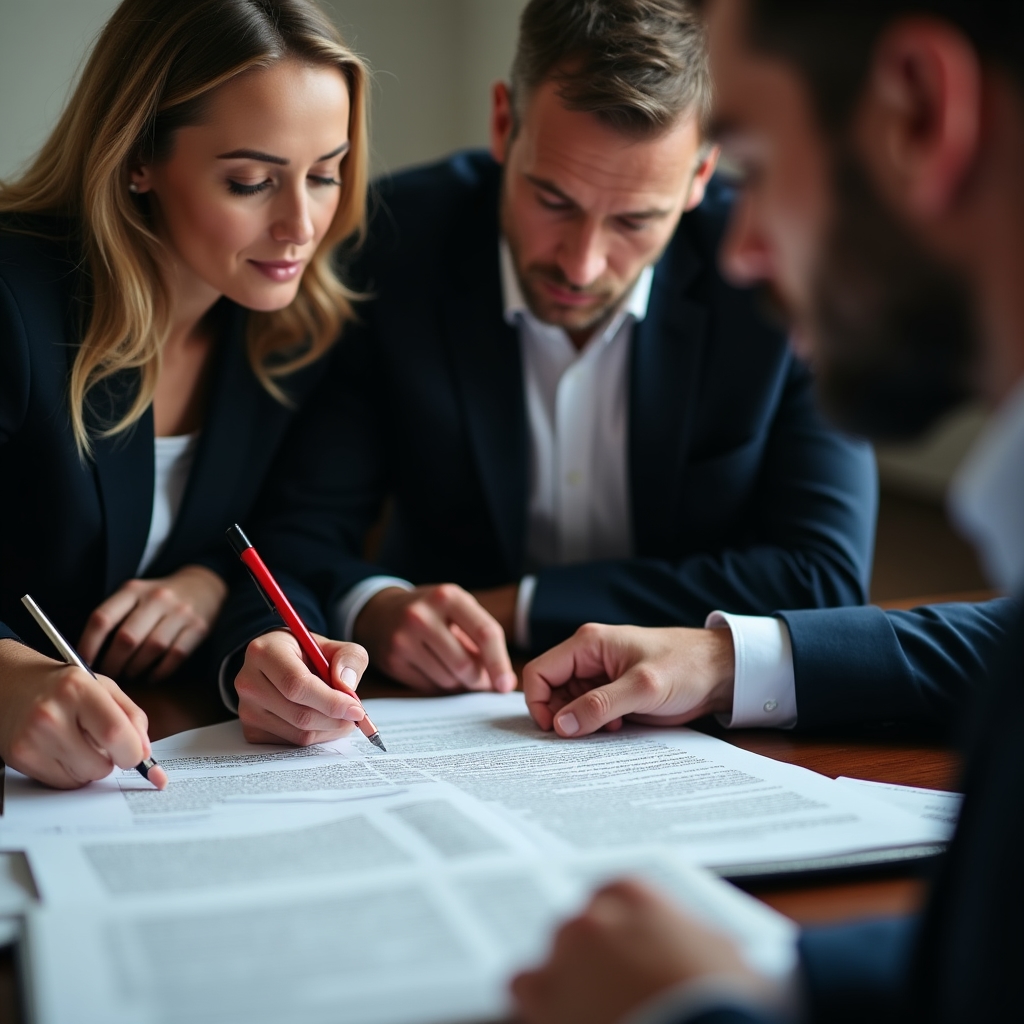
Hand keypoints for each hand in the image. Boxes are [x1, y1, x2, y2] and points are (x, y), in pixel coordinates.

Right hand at [0, 638, 161, 789]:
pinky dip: (71, 772)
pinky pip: (63, 783)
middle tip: (101, 740)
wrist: (12, 685)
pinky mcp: (20, 758)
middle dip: (112, 760)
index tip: (137, 753)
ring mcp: (31, 739)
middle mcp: (51, 714)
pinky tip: (63, 749)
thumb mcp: (104, 687)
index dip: (133, 752)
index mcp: (78, 688)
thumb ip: (132, 717)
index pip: (115, 733)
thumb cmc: (64, 686)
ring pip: (83, 778)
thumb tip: (146, 753)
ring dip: (91, 766)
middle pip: (100, 765)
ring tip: (78, 740)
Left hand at [79, 565, 227, 680]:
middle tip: (108, 675)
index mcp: (134, 590)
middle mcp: (157, 598)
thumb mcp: (135, 596)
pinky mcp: (199, 627)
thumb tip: (87, 655)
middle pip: (126, 638)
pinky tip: (152, 675)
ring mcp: (180, 612)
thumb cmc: (159, 599)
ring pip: (151, 648)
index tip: (82, 664)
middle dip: (113, 663)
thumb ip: (114, 617)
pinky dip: (160, 671)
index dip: (88, 645)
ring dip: (136, 668)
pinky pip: (175, 655)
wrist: (205, 585)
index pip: (102, 618)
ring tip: (130, 674)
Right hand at [235, 629, 369, 744]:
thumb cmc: (308, 654)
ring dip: (329, 729)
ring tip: (340, 715)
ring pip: (298, 733)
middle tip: (355, 716)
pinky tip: (322, 721)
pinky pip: (291, 744)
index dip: (330, 701)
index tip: (356, 709)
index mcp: (264, 652)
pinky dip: (316, 737)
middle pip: (298, 714)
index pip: (297, 684)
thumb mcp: (334, 646)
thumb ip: (349, 658)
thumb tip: (346, 685)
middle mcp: (248, 681)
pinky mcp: (251, 730)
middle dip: (335, 719)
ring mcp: (246, 709)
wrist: (281, 664)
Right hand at [353, 584, 516, 693]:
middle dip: (478, 680)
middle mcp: (422, 615)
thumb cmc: (432, 613)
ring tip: (453, 668)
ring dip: (458, 684)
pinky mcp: (392, 660)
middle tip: (481, 681)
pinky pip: (428, 688)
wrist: (381, 612)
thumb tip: (501, 681)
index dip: (499, 663)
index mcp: (448, 596)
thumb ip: (481, 638)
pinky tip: (434, 670)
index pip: (485, 633)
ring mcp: (403, 638)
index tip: (507, 685)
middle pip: (465, 664)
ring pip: (447, 680)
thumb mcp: (457, 609)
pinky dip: (439, 686)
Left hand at [512, 879, 759, 1023]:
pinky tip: (557, 1014)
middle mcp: (597, 917)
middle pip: (583, 926)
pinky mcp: (545, 997)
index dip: (622, 923)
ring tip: (588, 1005)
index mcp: (637, 898)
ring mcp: (566, 955)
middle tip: (615, 985)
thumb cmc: (723, 998)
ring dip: (566, 975)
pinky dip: (538, 1000)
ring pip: (553, 954)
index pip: (615, 894)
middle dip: (596, 954)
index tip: (626, 944)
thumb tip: (688, 948)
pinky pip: (524, 986)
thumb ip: (690, 937)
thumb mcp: (722, 953)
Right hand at [523, 624, 734, 737]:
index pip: (541, 671)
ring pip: (570, 703)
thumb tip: (561, 725)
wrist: (720, 672)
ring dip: (581, 722)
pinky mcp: (614, 692)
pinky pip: (590, 711)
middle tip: (584, 733)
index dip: (539, 702)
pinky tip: (618, 728)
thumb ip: (599, 705)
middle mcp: (589, 658)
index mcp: (588, 644)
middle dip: (562, 715)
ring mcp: (602, 676)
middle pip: (552, 690)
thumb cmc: (685, 666)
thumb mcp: (642, 687)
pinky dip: (596, 724)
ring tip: (609, 728)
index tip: (553, 729)